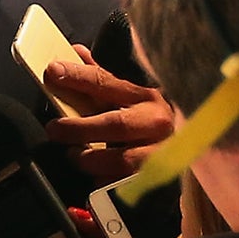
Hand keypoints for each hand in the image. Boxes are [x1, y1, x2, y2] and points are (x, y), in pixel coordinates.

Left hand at [40, 44, 172, 181]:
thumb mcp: (126, 99)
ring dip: (91, 158)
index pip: (108, 83)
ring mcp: (159, 153)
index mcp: (145, 98)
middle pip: (116, 124)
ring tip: (74, 155)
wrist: (185, 152)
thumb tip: (75, 52)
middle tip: (55, 129)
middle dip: (80, 128)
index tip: (53, 71)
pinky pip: (125, 184)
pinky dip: (104, 181)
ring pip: (122, 159)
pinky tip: (94, 176)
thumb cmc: (144, 124)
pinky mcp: (156, 180)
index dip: (79, 76)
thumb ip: (99, 79)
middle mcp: (156, 124)